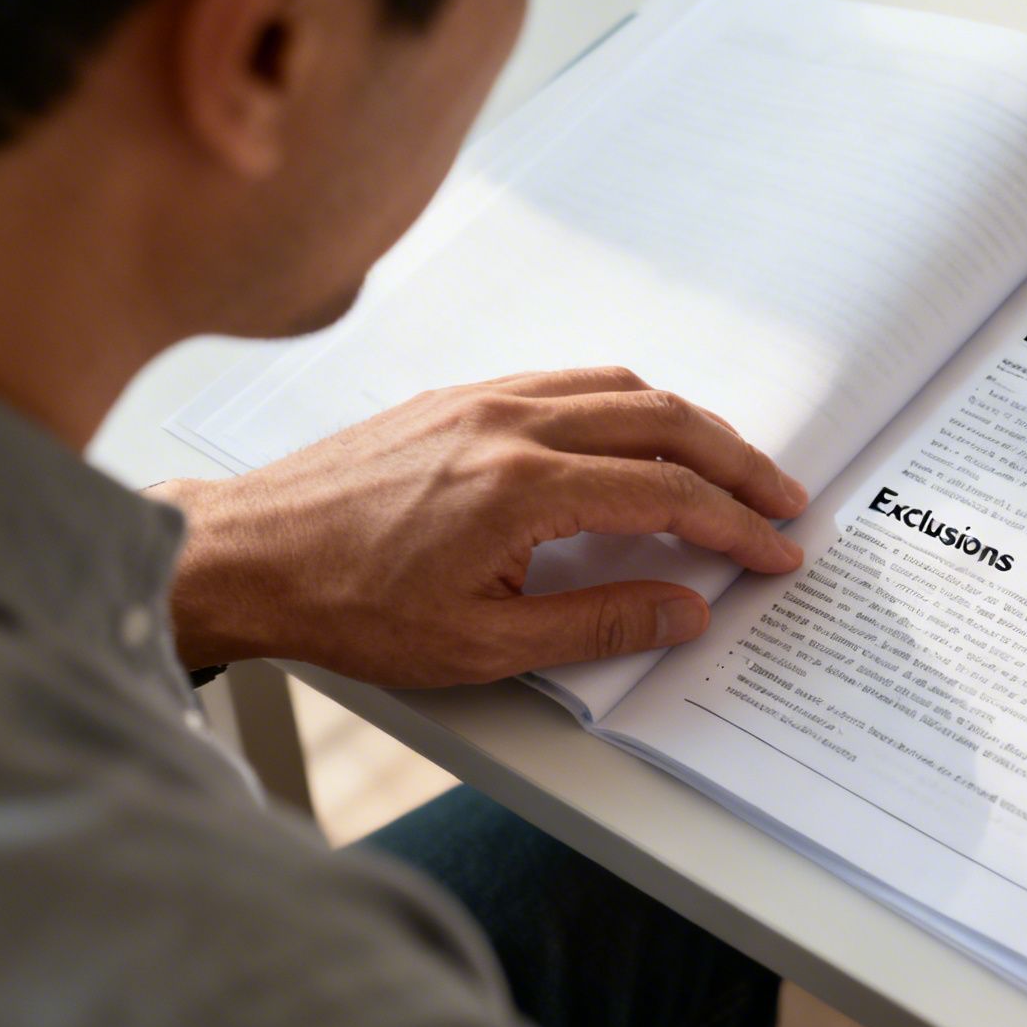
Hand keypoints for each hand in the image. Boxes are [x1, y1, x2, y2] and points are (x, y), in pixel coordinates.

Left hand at [151, 367, 807, 685]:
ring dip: (689, 423)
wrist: (244, 557)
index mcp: (523, 488)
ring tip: (728, 466)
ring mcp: (484, 401)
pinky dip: (627, 402)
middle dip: (738, 461)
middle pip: (664, 421)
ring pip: (621, 387)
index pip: (667, 495)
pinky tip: (638, 434)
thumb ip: (598, 626)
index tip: (775, 552)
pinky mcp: (458, 398)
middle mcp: (511, 425)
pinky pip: (568, 380)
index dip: (735, 525)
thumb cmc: (347, 607)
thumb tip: (685, 611)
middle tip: (783, 500)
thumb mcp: (482, 647)